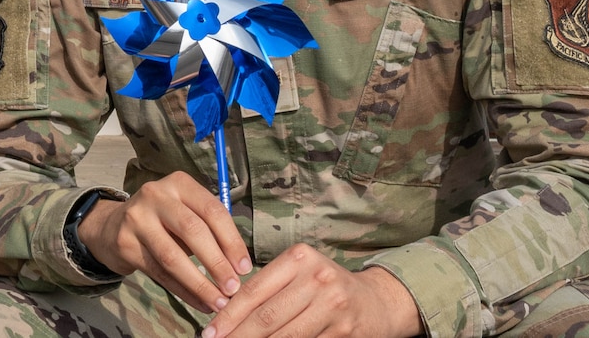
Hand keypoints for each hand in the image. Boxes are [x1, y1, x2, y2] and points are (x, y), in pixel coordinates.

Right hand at [78, 171, 250, 314]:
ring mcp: (136, 218)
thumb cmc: (163, 221)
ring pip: (172, 256)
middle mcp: (156, 195)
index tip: (245, 268)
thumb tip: (239, 268)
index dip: (231, 241)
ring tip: (219, 303)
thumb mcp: (186, 212)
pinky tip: (200, 303)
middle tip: (234, 288)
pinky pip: (159, 273)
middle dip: (217, 263)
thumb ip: (210, 231)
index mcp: (179, 183)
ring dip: (200, 284)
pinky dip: (183, 292)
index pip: (212, 211)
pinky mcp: (124, 242)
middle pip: (192, 230)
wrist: (113, 226)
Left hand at [202, 244, 420, 337]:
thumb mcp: (299, 273)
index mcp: (299, 258)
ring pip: (286, 336)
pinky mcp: (345, 331)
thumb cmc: (326, 286)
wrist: (377, 301)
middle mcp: (318, 278)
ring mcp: (333, 306)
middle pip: (267, 316)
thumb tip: (225, 311)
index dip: (230, 315)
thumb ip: (268, 287)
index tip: (210, 331)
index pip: (255, 290)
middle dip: (238, 335)